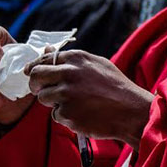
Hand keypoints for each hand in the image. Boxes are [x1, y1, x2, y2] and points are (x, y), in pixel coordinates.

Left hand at [24, 49, 153, 148]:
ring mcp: (66, 93)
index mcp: (77, 58)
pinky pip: (56, 115)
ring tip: (76, 103)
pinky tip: (83, 114)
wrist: (131, 111)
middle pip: (36, 76)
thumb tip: (46, 50)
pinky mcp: (66, 113)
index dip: (36, 68)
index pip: (44, 60)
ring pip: (43, 97)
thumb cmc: (115, 87)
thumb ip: (70, 59)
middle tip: (44, 90)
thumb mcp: (97, 65)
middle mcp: (69, 73)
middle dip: (36, 85)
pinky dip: (66, 116)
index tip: (35, 74)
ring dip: (54, 102)